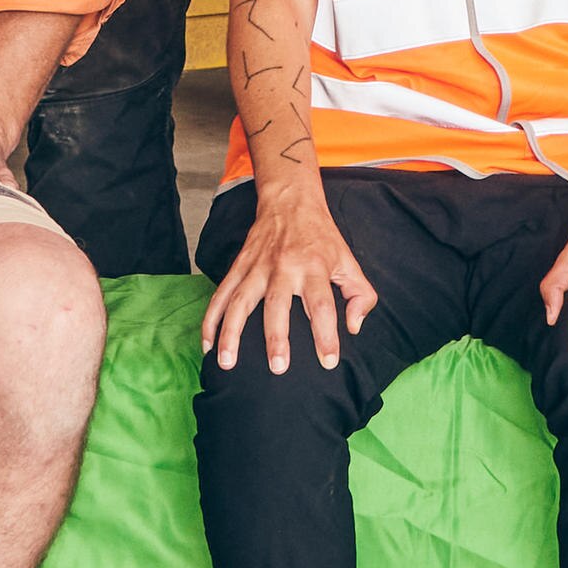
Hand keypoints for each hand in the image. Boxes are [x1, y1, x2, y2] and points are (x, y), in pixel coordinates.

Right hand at [205, 182, 376, 376]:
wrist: (290, 201)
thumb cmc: (322, 238)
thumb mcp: (349, 261)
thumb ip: (360, 295)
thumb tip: (353, 327)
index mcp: (315, 267)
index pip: (322, 305)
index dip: (326, 334)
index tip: (328, 361)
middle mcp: (284, 267)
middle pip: (278, 305)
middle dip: (277, 337)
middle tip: (278, 367)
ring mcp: (257, 267)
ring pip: (240, 302)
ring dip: (231, 333)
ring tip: (228, 363)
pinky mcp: (238, 266)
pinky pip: (221, 294)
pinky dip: (211, 319)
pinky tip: (207, 343)